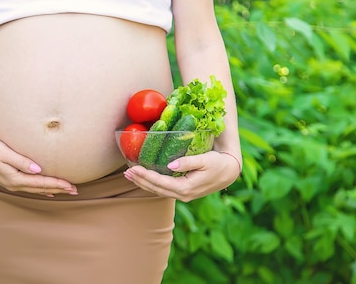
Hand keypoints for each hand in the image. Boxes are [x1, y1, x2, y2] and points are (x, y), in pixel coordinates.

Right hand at [0, 138, 77, 196]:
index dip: (57, 184)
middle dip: (59, 189)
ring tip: (67, 191)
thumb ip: (21, 161)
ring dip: (53, 190)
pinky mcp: (11, 180)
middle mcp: (14, 184)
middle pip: (41, 189)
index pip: (41, 183)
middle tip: (76, 190)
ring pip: (37, 190)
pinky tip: (48, 192)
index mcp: (15, 178)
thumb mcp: (4, 152)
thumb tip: (38, 169)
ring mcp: (12, 184)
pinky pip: (30, 188)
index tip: (71, 185)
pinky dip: (41, 190)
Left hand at [123, 151, 240, 201]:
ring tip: (130, 175)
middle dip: (140, 180)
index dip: (145, 175)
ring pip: (157, 190)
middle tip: (126, 172)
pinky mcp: (182, 192)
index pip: (160, 182)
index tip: (133, 168)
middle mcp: (182, 195)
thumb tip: (170, 165)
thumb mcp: (205, 160)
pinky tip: (143, 178)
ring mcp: (182, 195)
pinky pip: (162, 189)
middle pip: (155, 189)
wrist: (229, 172)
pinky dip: (151, 183)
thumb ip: (187, 162)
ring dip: (143, 183)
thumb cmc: (218, 164)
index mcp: (186, 188)